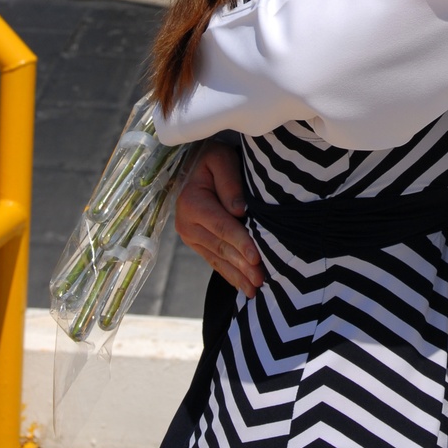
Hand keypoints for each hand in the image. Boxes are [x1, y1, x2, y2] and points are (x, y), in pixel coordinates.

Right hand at [175, 141, 263, 296]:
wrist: (196, 163)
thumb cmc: (214, 158)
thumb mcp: (221, 159)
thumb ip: (229, 182)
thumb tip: (238, 210)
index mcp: (191, 201)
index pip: (220, 226)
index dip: (239, 242)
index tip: (256, 258)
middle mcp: (186, 222)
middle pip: (219, 247)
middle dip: (241, 265)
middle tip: (261, 280)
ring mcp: (189, 236)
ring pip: (217, 259)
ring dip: (237, 275)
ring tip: (256, 289)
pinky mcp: (196, 243)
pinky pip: (213, 261)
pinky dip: (229, 274)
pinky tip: (242, 287)